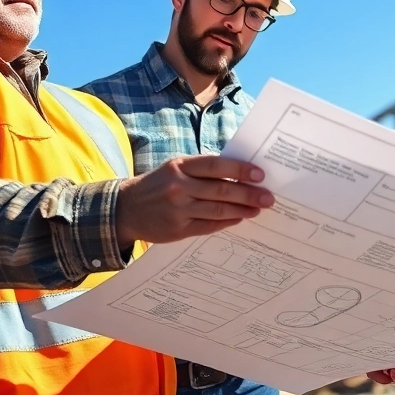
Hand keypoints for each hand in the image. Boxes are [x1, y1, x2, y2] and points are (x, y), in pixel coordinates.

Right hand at [115, 155, 273, 244]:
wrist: (126, 209)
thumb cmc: (158, 185)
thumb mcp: (175, 169)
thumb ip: (202, 171)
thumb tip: (238, 174)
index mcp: (179, 166)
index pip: (215, 165)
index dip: (240, 169)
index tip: (260, 175)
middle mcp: (179, 186)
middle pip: (221, 189)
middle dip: (248, 193)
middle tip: (268, 197)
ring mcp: (178, 209)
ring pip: (218, 210)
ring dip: (242, 209)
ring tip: (258, 208)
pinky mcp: (178, 229)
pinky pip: (208, 226)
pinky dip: (227, 222)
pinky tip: (239, 218)